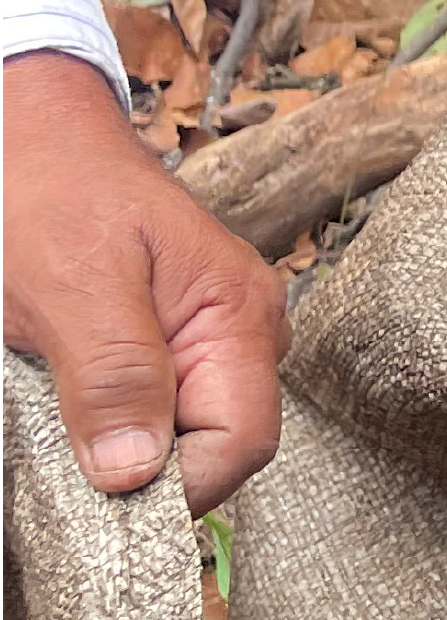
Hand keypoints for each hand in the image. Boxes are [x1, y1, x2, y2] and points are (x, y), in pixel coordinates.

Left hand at [4, 52, 288, 516]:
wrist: (30, 135)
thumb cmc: (53, 188)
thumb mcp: (74, 285)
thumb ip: (116, 374)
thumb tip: (135, 471)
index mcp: (240, 314)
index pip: (243, 442)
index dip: (176, 483)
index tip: (100, 484)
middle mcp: (243, 331)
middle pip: (218, 445)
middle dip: (143, 459)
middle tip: (65, 432)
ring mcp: (211, 336)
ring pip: (183, 434)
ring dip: (117, 437)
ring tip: (61, 392)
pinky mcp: (174, 340)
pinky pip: (156, 408)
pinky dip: (106, 416)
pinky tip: (69, 387)